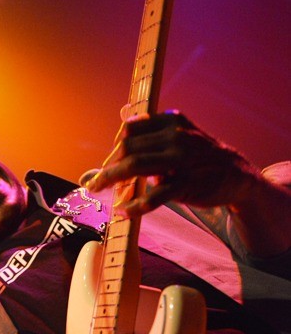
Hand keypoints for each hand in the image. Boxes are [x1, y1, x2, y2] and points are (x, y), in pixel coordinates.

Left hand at [86, 111, 260, 215]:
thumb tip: (112, 150)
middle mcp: (175, 136)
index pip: (130, 129)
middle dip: (108, 166)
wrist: (236, 175)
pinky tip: (125, 212)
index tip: (109, 163)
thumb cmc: (198, 159)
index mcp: (171, 121)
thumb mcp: (178, 139)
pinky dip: (136, 205)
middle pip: (128, 147)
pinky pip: (155, 195)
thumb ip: (147, 141)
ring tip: (99, 191)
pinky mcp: (187, 183)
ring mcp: (182, 159)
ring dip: (112, 180)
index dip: (114, 147)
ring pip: (135, 166)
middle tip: (97, 183)